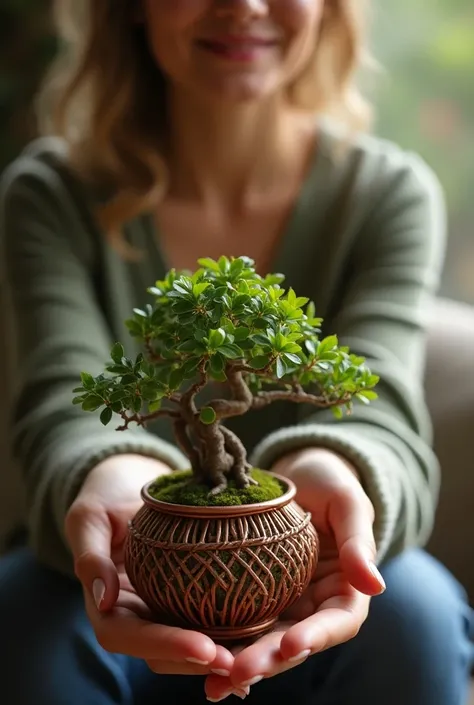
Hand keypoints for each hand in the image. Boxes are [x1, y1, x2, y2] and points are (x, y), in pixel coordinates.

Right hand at [65, 454, 233, 677]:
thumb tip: (104, 600)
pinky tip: (260, 632)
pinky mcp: (184, 596)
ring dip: (216, 654)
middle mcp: (134, 615)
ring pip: (185, 645)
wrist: (127, 485)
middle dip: (196, 661)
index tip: (204, 647)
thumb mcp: (89, 517)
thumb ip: (90, 556)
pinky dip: (227, 631)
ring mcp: (159, 609)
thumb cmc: (104, 497)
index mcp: (106, 605)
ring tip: (252, 658)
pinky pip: (204, 618)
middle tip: (237, 661)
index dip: (165, 645)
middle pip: (160, 653)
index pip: (128, 637)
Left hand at [205, 448, 385, 700]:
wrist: (297, 474)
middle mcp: (313, 606)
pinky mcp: (252, 596)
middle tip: (239, 672)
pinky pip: (239, 622)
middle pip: (295, 643)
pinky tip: (197, 657)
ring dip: (241, 664)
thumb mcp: (347, 503)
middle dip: (270, 661)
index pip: (337, 623)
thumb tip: (376, 586)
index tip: (294, 645)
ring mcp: (282, 604)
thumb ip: (359, 541)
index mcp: (344, 590)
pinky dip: (221, 643)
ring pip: (264, 642)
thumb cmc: (329, 483)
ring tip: (214, 684)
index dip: (317, 638)